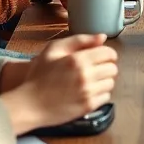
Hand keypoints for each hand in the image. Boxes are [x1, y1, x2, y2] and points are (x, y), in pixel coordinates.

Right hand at [0, 34, 117, 133]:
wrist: (29, 105)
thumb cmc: (39, 75)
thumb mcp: (53, 50)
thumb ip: (79, 40)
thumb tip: (102, 37)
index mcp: (78, 59)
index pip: (109, 53)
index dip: (106, 54)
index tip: (100, 57)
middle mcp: (86, 75)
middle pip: (113, 68)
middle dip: (105, 67)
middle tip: (93, 70)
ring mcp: (88, 92)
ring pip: (111, 83)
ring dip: (103, 81)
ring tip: (89, 82)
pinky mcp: (88, 106)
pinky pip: (106, 97)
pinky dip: (99, 94)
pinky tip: (86, 92)